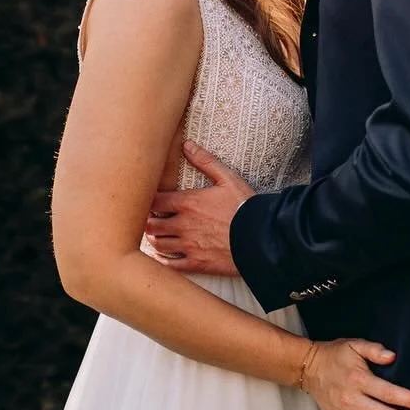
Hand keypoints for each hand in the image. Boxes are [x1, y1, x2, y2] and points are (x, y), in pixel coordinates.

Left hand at [144, 142, 252, 276]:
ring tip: (158, 235)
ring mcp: (188, 245)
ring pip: (158, 244)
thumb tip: (187, 145)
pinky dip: (164, 260)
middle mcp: (183, 224)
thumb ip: (205, 161)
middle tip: (152, 219)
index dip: (148, 201)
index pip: (153, 201)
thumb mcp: (227, 178)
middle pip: (151, 224)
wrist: (261, 237)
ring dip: (155, 239)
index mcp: (187, 203)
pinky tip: (164, 256)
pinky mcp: (196, 263)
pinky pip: (171, 265)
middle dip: (148, 221)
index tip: (150, 200)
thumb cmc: (245, 206)